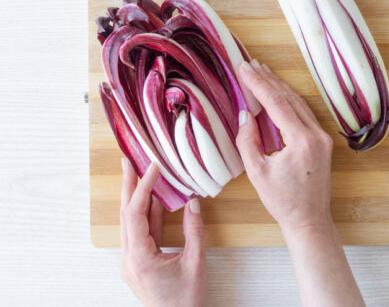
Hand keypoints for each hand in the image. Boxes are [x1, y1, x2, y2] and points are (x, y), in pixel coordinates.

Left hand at [120, 159, 207, 306]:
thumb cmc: (187, 301)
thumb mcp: (196, 263)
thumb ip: (194, 231)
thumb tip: (193, 203)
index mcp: (139, 258)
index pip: (136, 214)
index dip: (142, 187)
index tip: (152, 168)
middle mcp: (129, 260)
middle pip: (126, 215)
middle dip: (128, 186)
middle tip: (129, 162)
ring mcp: (131, 263)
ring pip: (130, 223)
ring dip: (135, 198)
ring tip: (139, 175)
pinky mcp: (138, 264)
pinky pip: (139, 234)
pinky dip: (145, 215)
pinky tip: (152, 201)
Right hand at [235, 60, 333, 231]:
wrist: (309, 220)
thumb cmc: (282, 201)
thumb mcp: (257, 172)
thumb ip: (248, 140)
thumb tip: (246, 114)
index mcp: (301, 141)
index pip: (276, 103)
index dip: (258, 83)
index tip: (244, 68)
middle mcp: (316, 135)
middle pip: (289, 98)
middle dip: (268, 79)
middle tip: (250, 64)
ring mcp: (322, 137)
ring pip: (298, 103)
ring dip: (279, 87)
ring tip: (262, 72)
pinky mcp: (322, 141)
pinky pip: (304, 113)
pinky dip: (288, 101)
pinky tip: (277, 93)